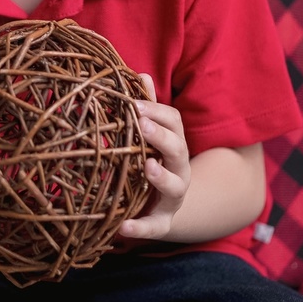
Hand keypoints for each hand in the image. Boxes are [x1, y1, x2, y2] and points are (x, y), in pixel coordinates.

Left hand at [116, 73, 190, 240]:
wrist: (164, 206)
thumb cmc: (154, 161)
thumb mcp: (154, 136)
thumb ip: (149, 109)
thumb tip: (141, 74)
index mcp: (175, 144)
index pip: (174, 122)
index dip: (157, 112)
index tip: (136, 104)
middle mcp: (179, 168)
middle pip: (178, 150)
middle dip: (161, 137)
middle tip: (142, 126)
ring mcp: (174, 196)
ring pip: (174, 186)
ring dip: (161, 177)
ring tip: (147, 168)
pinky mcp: (162, 222)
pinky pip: (154, 226)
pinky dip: (140, 228)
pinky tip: (122, 227)